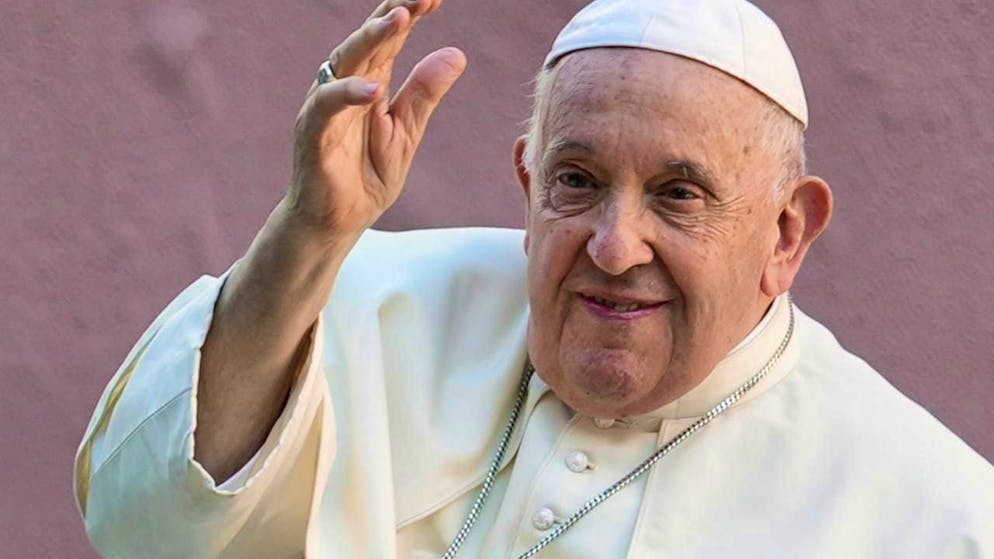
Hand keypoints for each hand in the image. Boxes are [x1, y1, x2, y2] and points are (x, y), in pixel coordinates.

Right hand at [285, 0, 466, 239]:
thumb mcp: (407, 132)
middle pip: (368, 38)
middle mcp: (345, 86)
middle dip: (394, 11)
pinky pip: (326, 108)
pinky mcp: (312, 135)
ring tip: (401, 18)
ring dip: (372, 38)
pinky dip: (347, 95)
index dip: (411, 13)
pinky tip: (374, 88)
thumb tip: (457, 53)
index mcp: (369, 82)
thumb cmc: (365, 176)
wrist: (336, 222)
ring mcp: (326, 108)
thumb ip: (425, 94)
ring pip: (345, 62)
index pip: (390, 38)